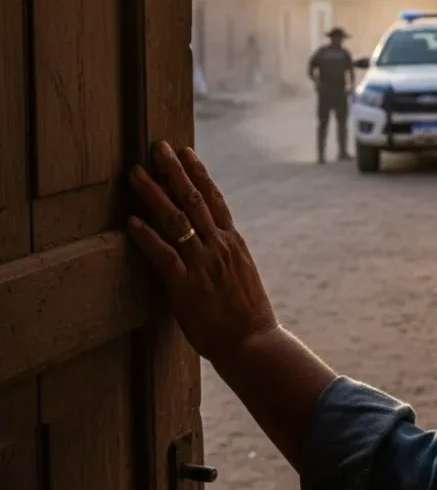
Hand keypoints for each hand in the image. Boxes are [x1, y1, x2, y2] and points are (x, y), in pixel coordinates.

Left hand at [127, 141, 277, 363]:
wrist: (253, 342)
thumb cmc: (248, 317)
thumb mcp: (243, 277)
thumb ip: (227, 258)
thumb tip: (215, 246)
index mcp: (234, 244)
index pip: (215, 200)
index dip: (199, 174)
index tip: (187, 152)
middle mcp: (219, 247)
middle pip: (194, 200)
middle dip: (174, 171)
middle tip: (158, 147)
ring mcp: (202, 264)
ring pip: (176, 220)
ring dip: (153, 194)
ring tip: (136, 173)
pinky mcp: (186, 286)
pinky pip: (163, 255)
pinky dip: (146, 236)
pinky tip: (131, 220)